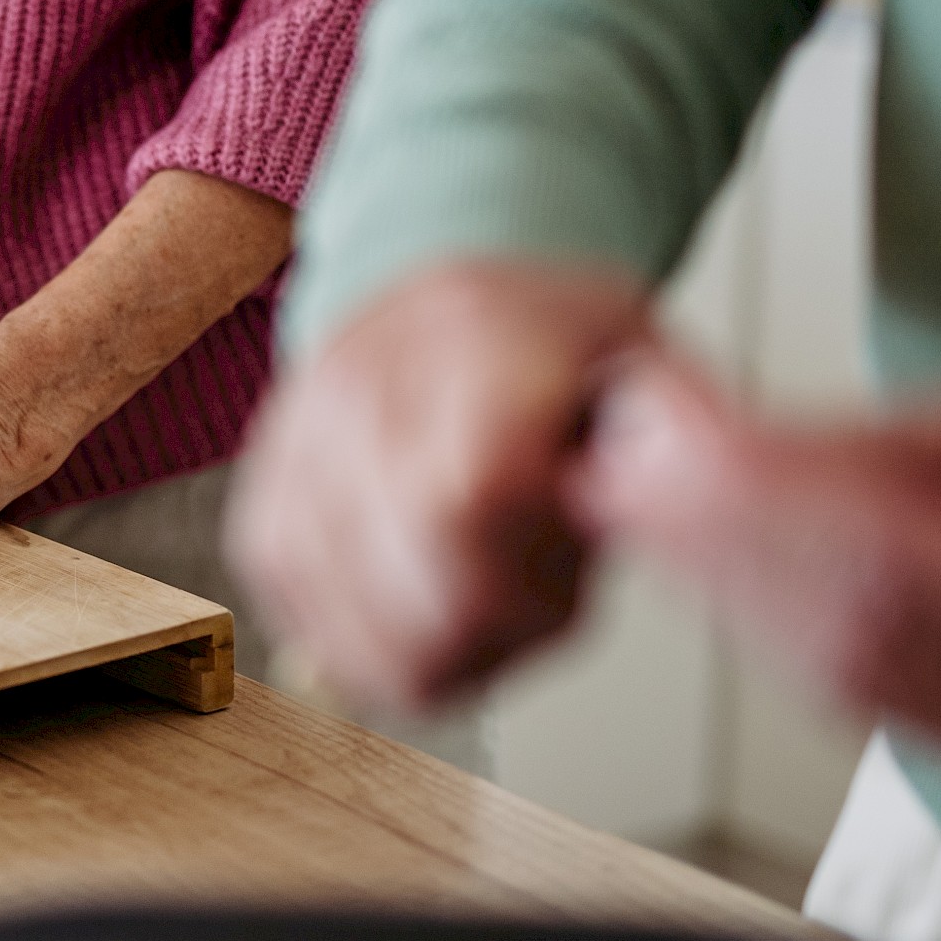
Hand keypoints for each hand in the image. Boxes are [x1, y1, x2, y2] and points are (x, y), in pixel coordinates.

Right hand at [223, 261, 651, 708]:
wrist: (431, 290)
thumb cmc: (548, 341)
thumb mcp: (640, 356)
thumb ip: (672, 434)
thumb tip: (679, 501)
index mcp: (465, 339)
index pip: (466, 502)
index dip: (533, 575)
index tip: (572, 559)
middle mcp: (353, 394)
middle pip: (419, 592)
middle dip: (502, 624)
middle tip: (540, 583)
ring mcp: (291, 462)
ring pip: (366, 640)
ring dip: (451, 648)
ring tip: (486, 585)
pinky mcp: (261, 521)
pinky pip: (320, 642)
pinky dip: (389, 650)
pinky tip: (431, 601)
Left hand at [574, 338, 940, 873]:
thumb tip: (740, 450)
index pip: (895, 584)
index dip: (745, 512)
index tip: (642, 442)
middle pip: (853, 655)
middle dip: (712, 550)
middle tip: (607, 462)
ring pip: (859, 699)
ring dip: (742, 594)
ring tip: (654, 493)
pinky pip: (908, 726)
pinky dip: (813, 638)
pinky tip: (752, 565)